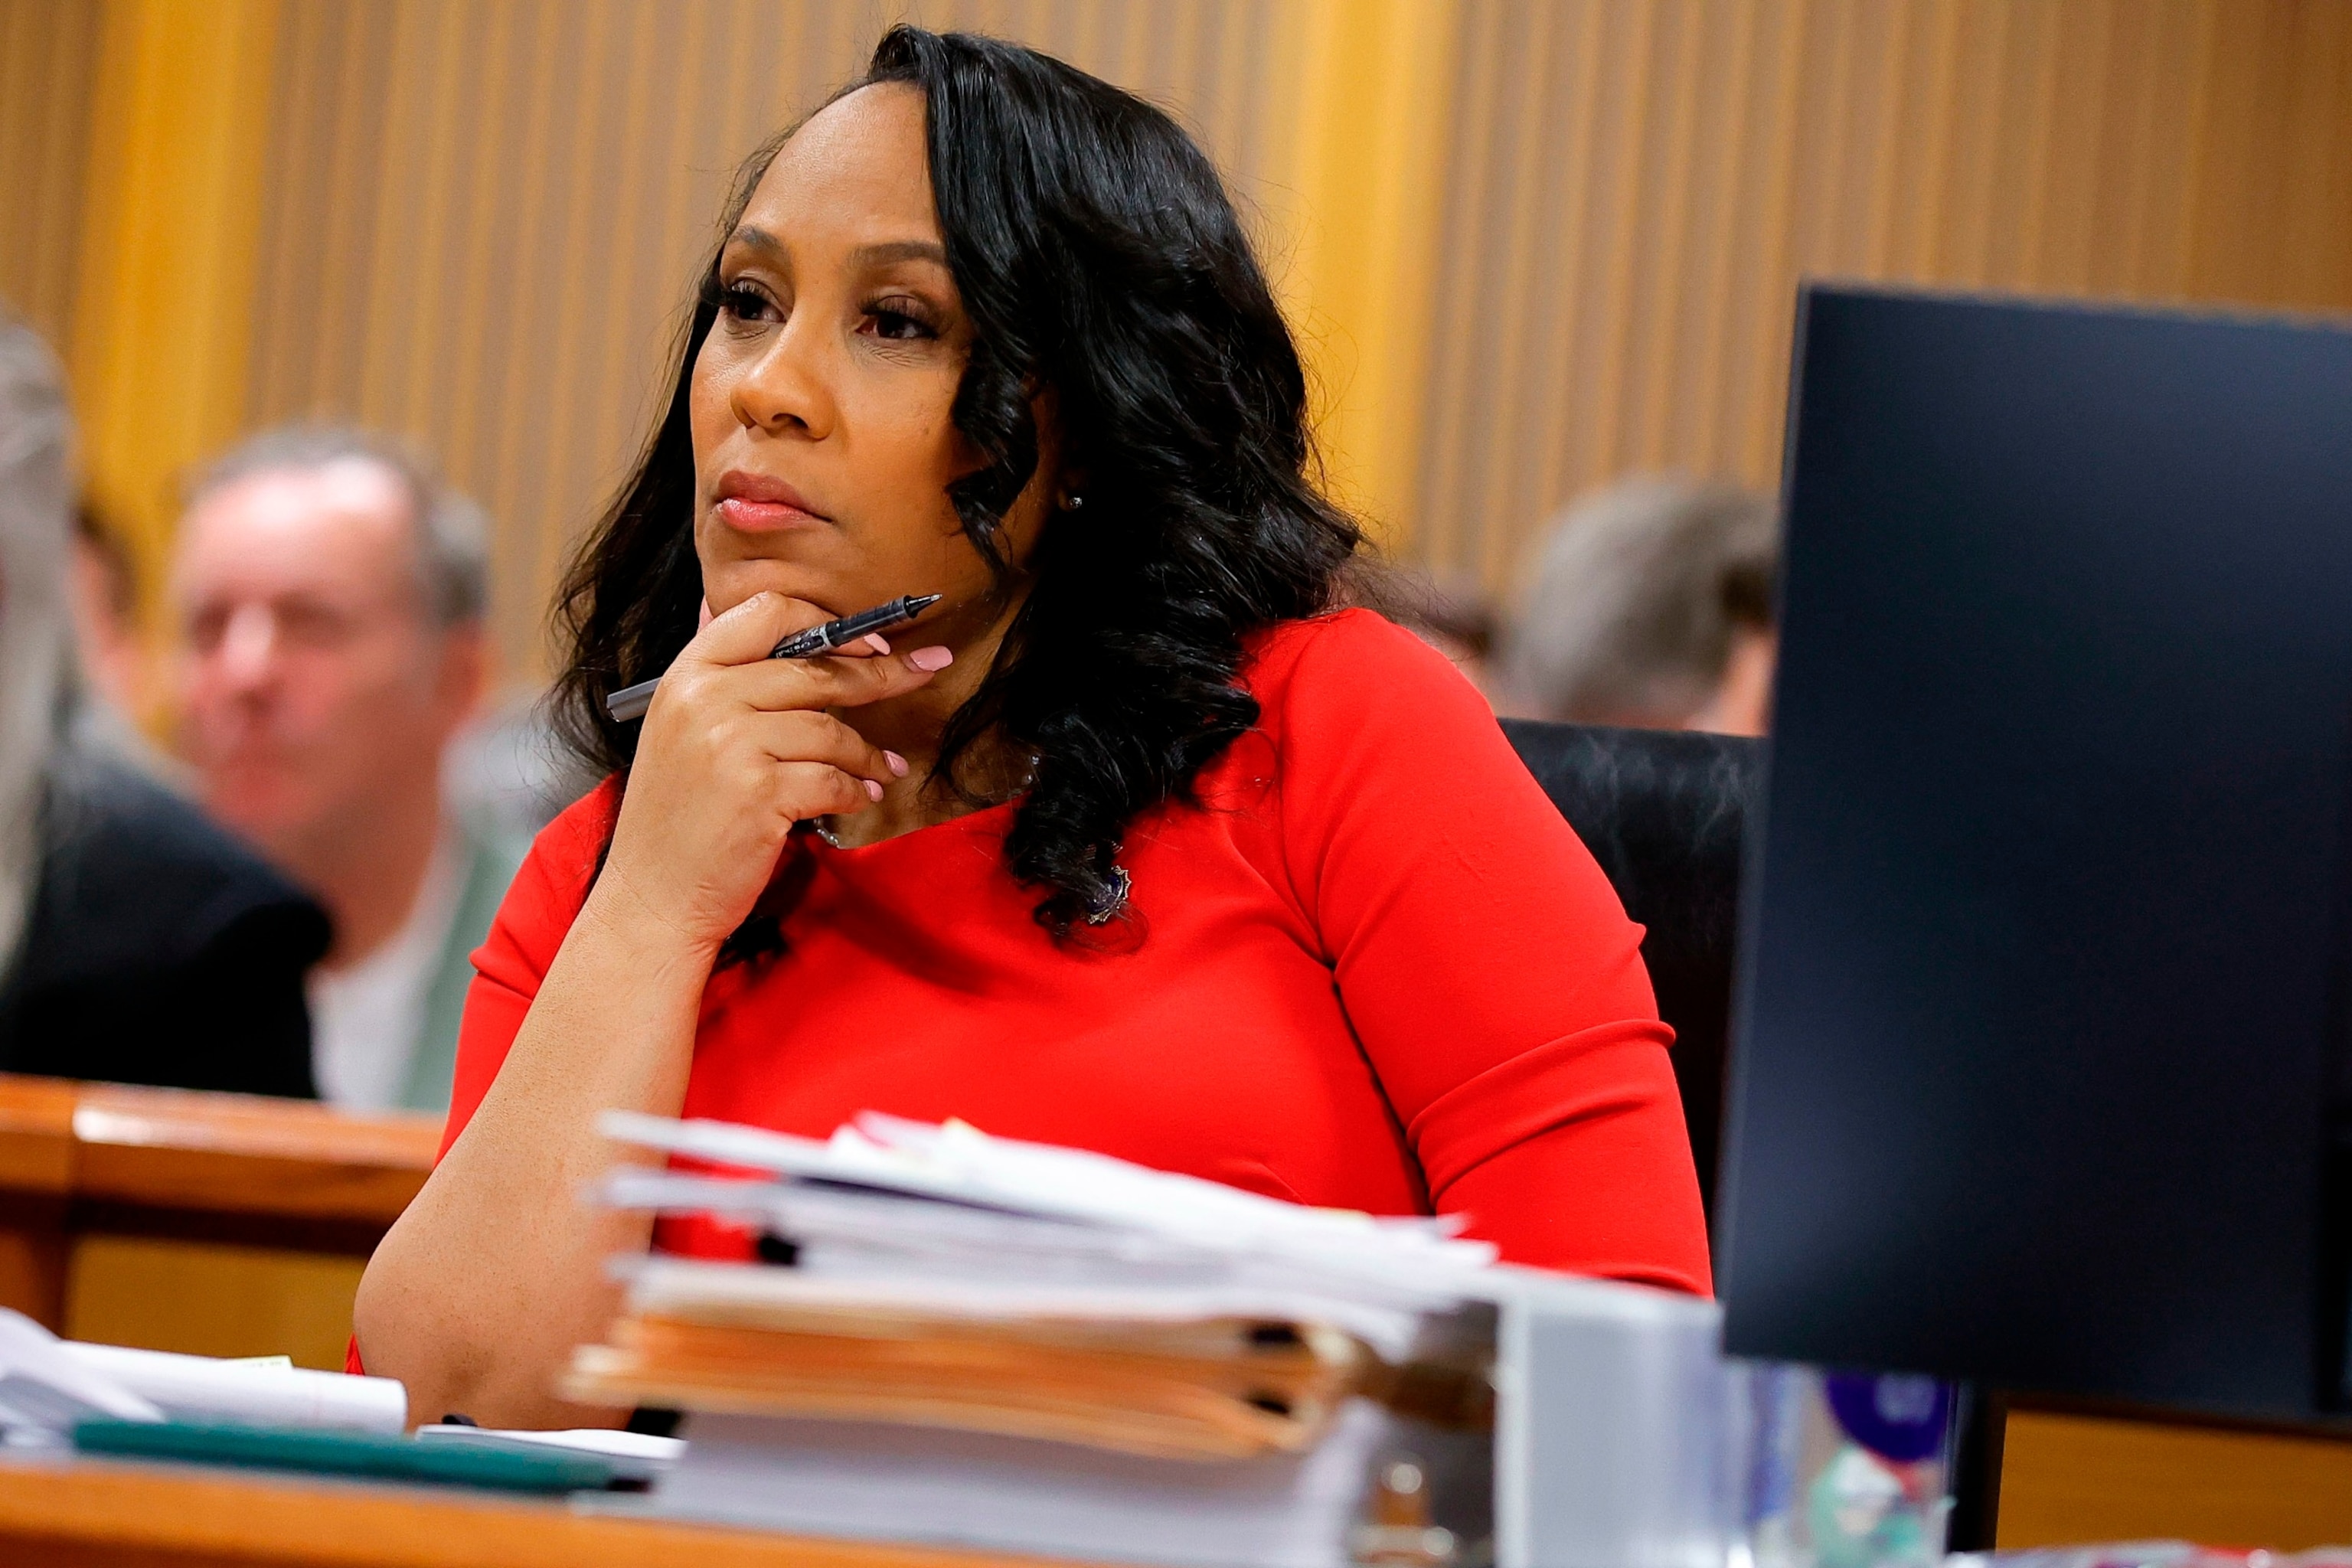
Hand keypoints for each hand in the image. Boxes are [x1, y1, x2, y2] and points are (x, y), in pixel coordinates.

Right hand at [593, 592, 949, 950]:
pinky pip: (834, 779)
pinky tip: (863, 797)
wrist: (652, 897)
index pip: (767, 612)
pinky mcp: (760, 794)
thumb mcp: (679, 729)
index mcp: (687, 674)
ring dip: (867, 753)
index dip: (829, 623)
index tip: (871, 641)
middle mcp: (705, 699)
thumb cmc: (677, 816)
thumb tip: (767, 615)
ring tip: (885, 768)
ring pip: (832, 729)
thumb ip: (723, 676)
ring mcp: (731, 746)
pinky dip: (857, 790)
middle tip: (927, 670)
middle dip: (882, 672)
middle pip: (816, 668)